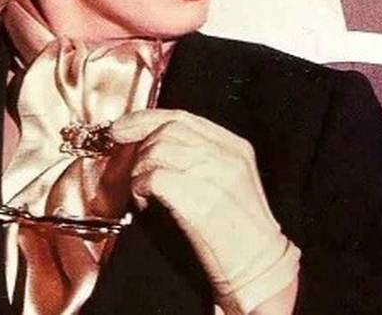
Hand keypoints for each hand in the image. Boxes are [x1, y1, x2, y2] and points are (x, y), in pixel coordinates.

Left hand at [111, 110, 299, 314]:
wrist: (258, 265)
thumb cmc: (241, 231)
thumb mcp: (230, 181)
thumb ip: (202, 158)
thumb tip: (154, 144)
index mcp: (236, 147)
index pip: (183, 117)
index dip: (146, 119)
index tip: (123, 127)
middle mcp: (226, 155)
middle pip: (168, 130)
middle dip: (140, 145)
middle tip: (131, 168)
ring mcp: (214, 174)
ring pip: (157, 151)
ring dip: (139, 171)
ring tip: (144, 192)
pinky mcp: (198, 198)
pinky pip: (153, 178)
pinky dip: (141, 189)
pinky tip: (146, 204)